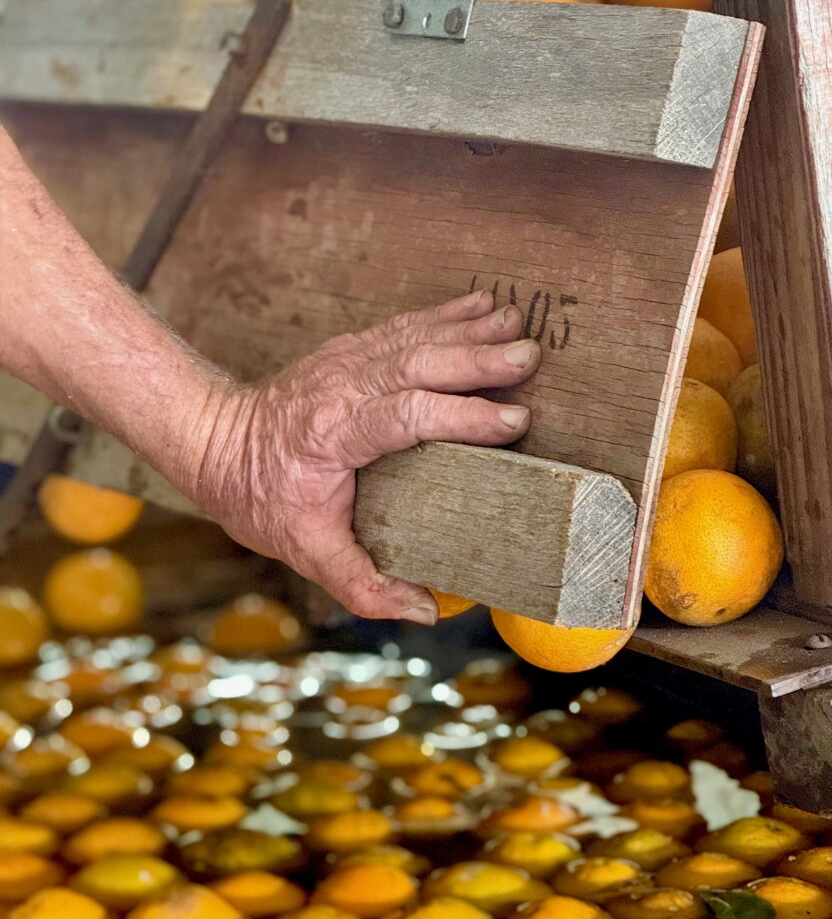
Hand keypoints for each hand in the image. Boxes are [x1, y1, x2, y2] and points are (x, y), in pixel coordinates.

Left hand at [196, 290, 540, 621]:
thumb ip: (363, 584)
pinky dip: (447, 315)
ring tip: (519, 326)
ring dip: (470, 330)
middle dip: (477, 359)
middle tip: (530, 358)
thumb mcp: (304, 550)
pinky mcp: (351, 350)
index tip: (512, 420)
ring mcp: (346, 360)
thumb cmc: (259, 497)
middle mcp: (342, 386)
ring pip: (416, 338)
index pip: (407, 416)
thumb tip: (426, 610)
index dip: (461, 416)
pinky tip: (482, 308)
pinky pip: (405, 327)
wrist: (214, 441)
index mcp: (333, 432)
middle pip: (418, 364)